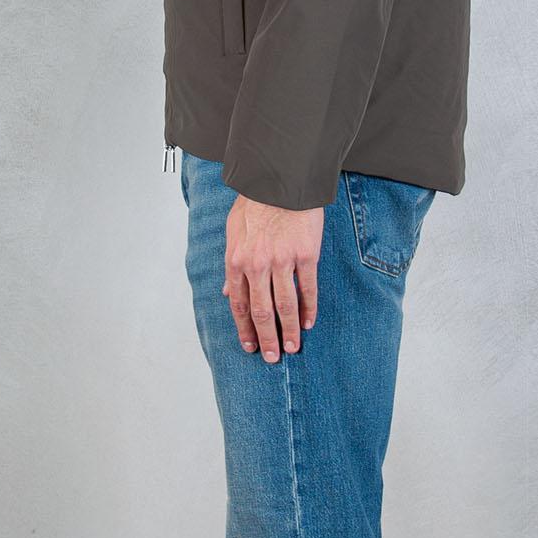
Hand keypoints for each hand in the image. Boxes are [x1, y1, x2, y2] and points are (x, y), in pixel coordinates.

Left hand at [222, 195, 321, 360]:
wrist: (281, 180)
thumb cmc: (255, 203)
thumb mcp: (232, 231)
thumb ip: (232, 264)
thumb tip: (229, 293)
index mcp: (237, 260)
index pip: (239, 304)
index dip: (244, 328)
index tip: (251, 346)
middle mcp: (257, 264)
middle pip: (261, 311)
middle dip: (266, 338)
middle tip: (272, 358)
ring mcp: (282, 261)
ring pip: (285, 305)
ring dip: (289, 330)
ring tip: (292, 348)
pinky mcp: (306, 255)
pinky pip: (307, 289)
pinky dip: (309, 309)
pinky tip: (309, 322)